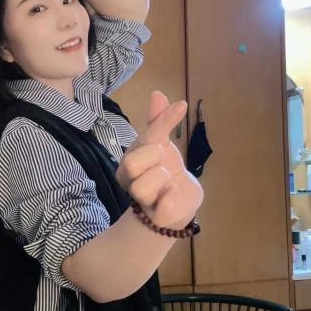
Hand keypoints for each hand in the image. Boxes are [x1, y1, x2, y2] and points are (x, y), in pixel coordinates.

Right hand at [116, 91, 203, 228]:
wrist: (179, 203)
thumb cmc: (166, 171)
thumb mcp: (162, 144)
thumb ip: (158, 122)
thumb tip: (157, 93)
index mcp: (129, 162)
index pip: (142, 139)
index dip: (163, 121)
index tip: (182, 106)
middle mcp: (129, 181)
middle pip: (131, 163)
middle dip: (154, 157)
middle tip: (165, 162)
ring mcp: (143, 200)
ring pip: (144, 185)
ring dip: (163, 179)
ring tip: (169, 181)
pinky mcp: (159, 216)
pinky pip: (164, 207)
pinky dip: (172, 197)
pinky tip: (174, 193)